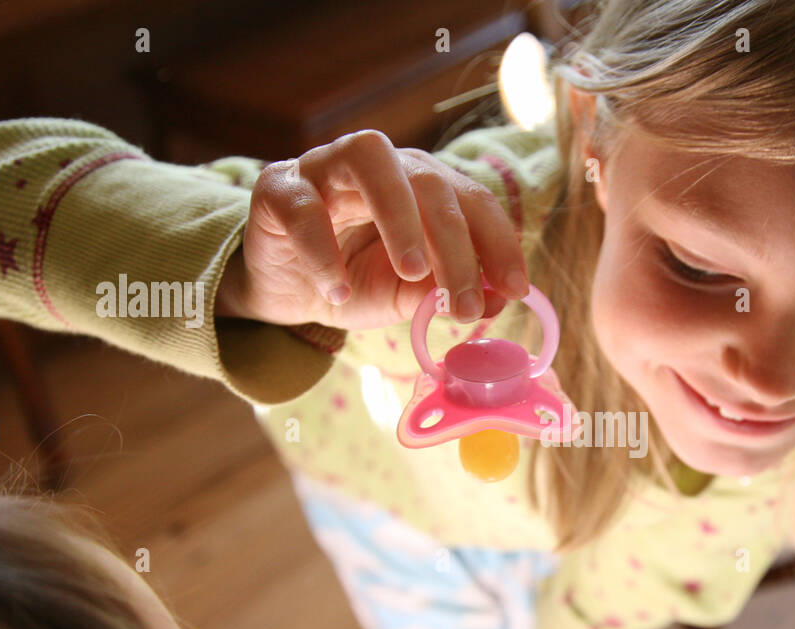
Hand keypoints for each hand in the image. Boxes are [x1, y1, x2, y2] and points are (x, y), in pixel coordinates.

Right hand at [215, 130, 529, 329]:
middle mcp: (380, 164)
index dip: (499, 241)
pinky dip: (324, 251)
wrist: (286, 292)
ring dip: (398, 216)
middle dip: (455, 246)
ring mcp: (324, 166)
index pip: (471, 198)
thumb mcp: (406, 294)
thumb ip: (445, 291)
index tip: (516, 288)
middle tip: (464, 305)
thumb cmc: (353, 281)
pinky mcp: (277, 188)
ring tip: (411, 273)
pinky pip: (304, 207)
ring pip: (369, 158)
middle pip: (428, 181)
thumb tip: (499, 299)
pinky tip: (337, 291)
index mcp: (420, 184)